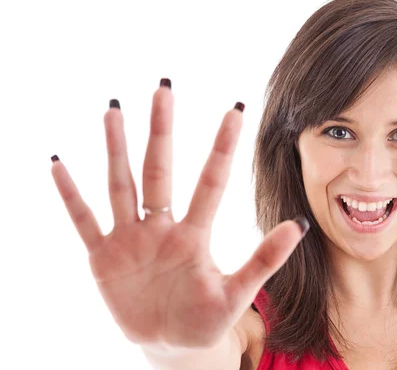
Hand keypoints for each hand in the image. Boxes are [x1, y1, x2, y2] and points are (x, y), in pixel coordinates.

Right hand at [51, 80, 308, 348]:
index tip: (234, 109)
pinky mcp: (104, 257)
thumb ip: (265, 260)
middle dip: (161, 131)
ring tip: (114, 110)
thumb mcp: (237, 294)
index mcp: (194, 235)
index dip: (222, 147)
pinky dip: (71, 195)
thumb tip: (300, 224)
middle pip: (160, 171)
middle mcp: (162, 228)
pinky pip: (84, 220)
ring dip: (117, 149)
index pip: (210, 182)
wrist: (173, 345)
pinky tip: (58, 164)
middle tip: (164, 88)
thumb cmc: (206, 320)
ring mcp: (131, 239)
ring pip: (122, 185)